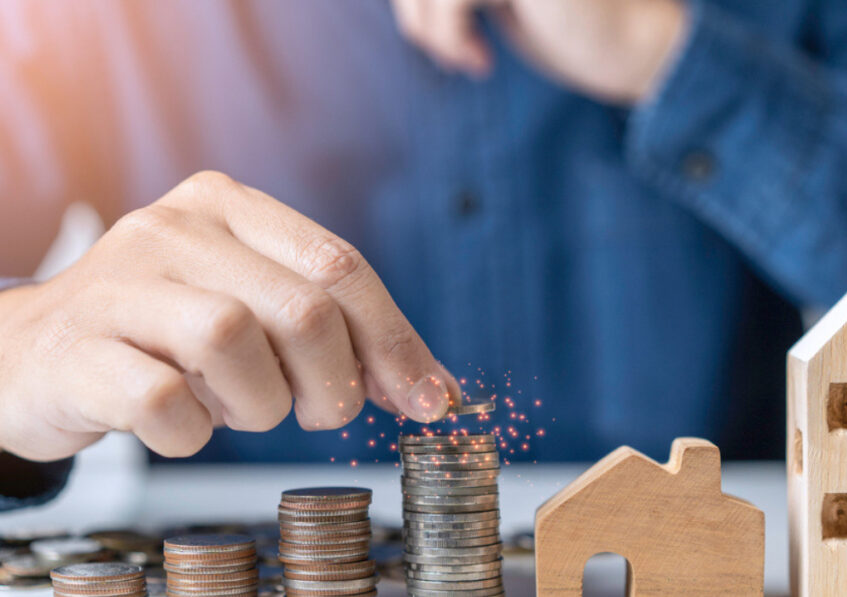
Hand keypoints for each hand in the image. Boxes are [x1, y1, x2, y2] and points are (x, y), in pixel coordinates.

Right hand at [0, 171, 459, 460]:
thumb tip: (429, 388)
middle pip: (303, 308)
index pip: (341, 265)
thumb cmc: (162, 335)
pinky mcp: (77, 348)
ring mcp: (118, 284)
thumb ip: (334, 329)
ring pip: (234, 342)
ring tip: (234, 407)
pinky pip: (163, 402)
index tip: (429, 399)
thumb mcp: (251, 308)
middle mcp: (174, 229)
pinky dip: (191, 432)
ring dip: (258, 404)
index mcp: (228, 207)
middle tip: (316, 410)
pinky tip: (180, 424)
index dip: (396, 340)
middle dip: (333, 382)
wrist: (32, 355)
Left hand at [391, 0, 688, 103]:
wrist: (625, 44)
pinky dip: (450, 38)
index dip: (411, 1)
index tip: (432, 29)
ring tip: (463, 59)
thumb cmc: (557, 24)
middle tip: (448, 53)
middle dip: (414, 12)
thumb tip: (400, 1)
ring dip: (430, 30)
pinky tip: (479, 62)